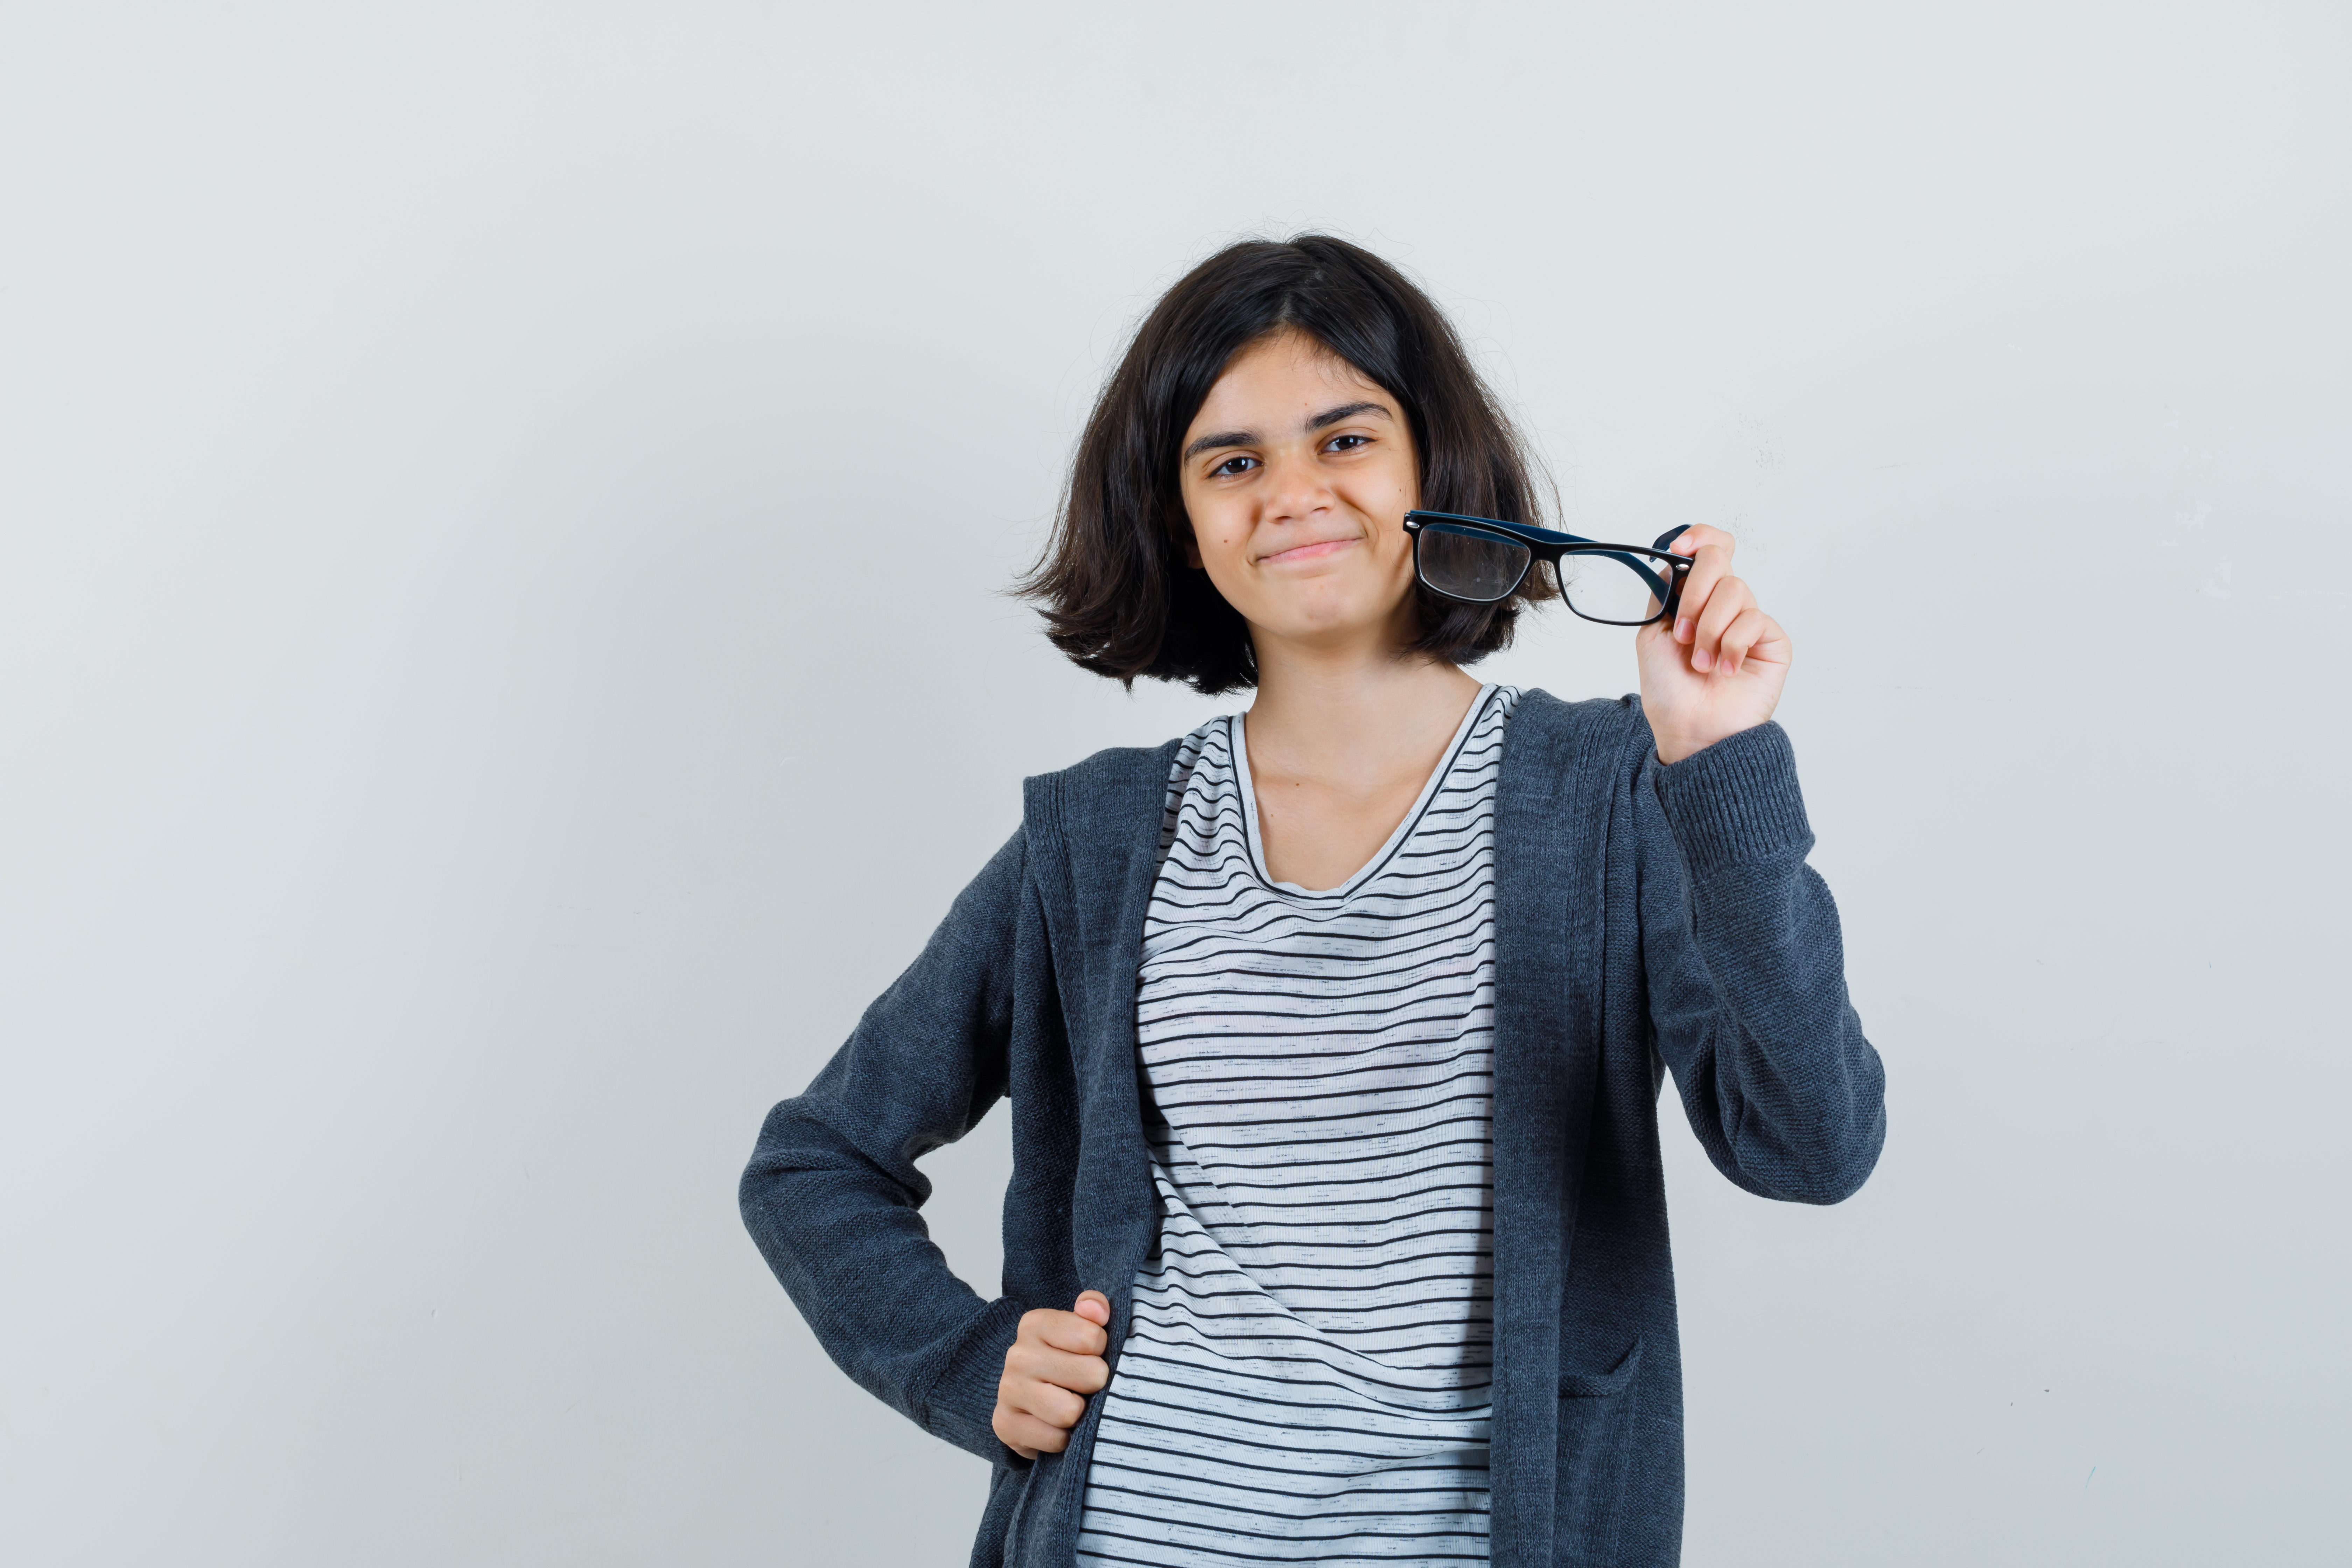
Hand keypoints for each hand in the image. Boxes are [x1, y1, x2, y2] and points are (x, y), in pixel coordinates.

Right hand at [992, 1290, 1109, 1459]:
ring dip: (1080, 1414)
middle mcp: (1018, 1354)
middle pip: (1091, 1375)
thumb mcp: (1080, 1327)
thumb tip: (1098, 1312)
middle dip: (1097, 1384)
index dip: (1102, 1350)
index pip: (1092, 1337)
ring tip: (1072, 1404)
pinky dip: (1062, 1438)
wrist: (1026, 1399)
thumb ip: (1094, 1308)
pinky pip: (1055, 1439)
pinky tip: (1056, 1426)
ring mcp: (1008, 1390)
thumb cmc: (1065, 1361)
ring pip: (1070, 1411)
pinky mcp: (1004, 1425)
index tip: (1092, 1354)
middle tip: (1085, 1385)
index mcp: (1035, 1324)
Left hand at [1633, 525, 1791, 764]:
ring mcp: (1749, 622)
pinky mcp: (1772, 641)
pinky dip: (1732, 645)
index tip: (1679, 548)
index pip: (1710, 549)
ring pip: (1735, 590)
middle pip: (1719, 560)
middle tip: (1683, 633)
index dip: (1699, 537)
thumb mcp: (1652, 633)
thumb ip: (1666, 592)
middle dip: (1695, 593)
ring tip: (1701, 663)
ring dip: (1709, 629)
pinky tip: (1725, 670)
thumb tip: (1676, 558)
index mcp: (1696, 599)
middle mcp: (1725, 605)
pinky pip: (1754, 620)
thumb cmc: (1670, 690)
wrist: (1690, 730)